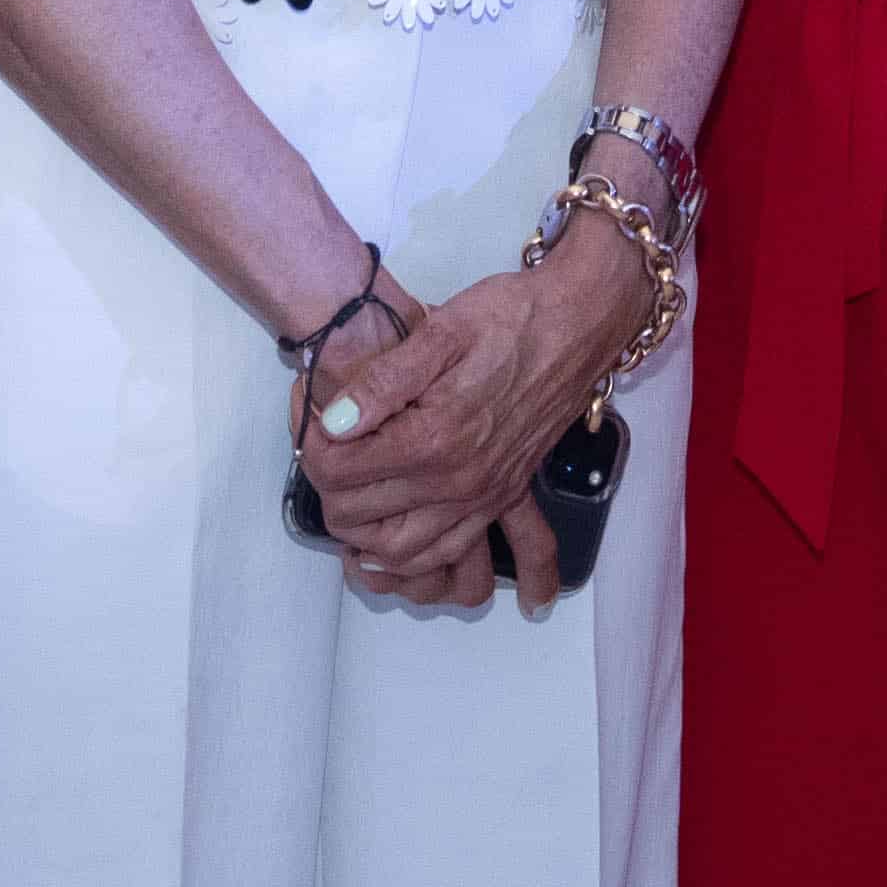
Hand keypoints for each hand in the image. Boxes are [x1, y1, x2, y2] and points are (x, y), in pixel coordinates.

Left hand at [303, 235, 640, 620]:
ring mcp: (483, 495)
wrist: (580, 324)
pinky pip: (458, 556)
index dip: (311, 444)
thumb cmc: (514, 318)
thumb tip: (333, 421)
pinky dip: (422, 567)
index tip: (306, 411)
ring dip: (365, 543)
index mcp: (435, 438)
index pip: (341, 469)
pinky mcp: (503, 496)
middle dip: (326, 493)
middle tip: (317, 456)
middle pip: (363, 518)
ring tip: (343, 512)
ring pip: (406, 554)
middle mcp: (458, 480)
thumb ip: (382, 381)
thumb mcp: (442, 331)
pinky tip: (400, 560)